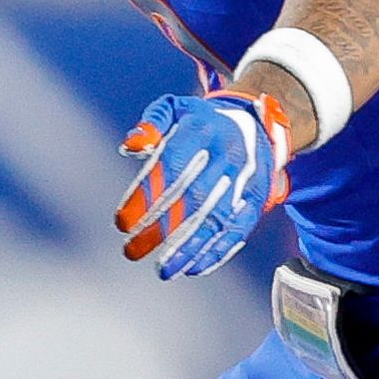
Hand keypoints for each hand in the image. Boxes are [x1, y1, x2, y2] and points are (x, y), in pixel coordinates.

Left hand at [116, 89, 294, 279]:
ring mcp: (246, 179)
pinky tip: (192, 267)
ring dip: (188, 249)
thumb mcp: (175, 108)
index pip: (171, 165)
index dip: (146, 195)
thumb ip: (150, 124)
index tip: (122, 222)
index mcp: (202, 129)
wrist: (256, 125)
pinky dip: (215, 253)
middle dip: (160, 229)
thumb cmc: (202, 122)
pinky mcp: (257, 200)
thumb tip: (130, 147)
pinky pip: (237, 230)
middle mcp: (227, 154)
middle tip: (131, 251)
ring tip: (162, 270)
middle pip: (193, 198)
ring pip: (216, 219)